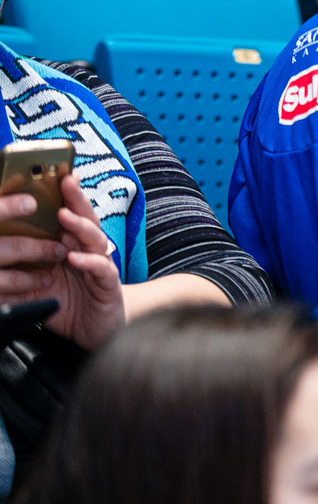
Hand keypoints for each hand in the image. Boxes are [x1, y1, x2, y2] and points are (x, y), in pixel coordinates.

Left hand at [0, 176, 124, 349]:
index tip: (55, 176)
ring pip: (94, 240)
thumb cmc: (70, 304)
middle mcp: (89, 251)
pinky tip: (76, 257)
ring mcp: (100, 265)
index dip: (64, 197)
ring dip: (80, 227)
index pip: (69, 217)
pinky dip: (89, 262)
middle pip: (85, 219)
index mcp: (72, 247)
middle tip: (66, 181)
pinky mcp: (108, 284)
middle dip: (76, 199)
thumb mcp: (38, 288)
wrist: (100, 329)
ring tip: (65, 217)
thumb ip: (20, 277)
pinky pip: (101, 269)